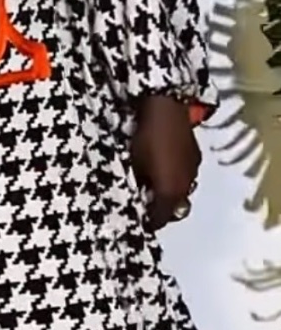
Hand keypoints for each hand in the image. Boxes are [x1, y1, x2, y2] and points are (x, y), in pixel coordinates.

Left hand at [130, 94, 200, 230]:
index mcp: (170, 191)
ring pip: (183, 191)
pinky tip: (166, 168)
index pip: (160, 218)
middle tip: (148, 206)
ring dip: (171, 193)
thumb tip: (139, 195)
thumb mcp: (134, 163)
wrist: (166, 107)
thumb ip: (138, 185)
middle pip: (176, 208)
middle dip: (163, 210)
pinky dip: (177, 178)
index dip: (150, 222)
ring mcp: (193, 170)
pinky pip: (186, 175)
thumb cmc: (144, 138)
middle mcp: (185, 185)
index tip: (140, 222)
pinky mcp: (195, 155)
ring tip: (156, 186)